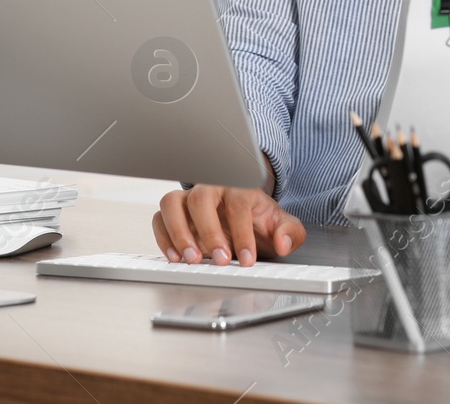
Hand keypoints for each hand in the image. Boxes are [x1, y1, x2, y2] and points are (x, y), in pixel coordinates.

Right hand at [152, 185, 306, 266]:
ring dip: (179, 233)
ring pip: (172, 203)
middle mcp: (211, 189)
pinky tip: (176, 258)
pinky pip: (159, 218)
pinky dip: (163, 238)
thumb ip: (290, 232)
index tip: (247, 260)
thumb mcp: (282, 224)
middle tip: (220, 260)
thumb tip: (283, 242)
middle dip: (209, 232)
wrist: (244, 215)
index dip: (242, 233)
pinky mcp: (174, 213)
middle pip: (201, 198)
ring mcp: (189, 199)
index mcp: (239, 188)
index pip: (238, 205)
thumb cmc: (259, 219)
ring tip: (192, 260)